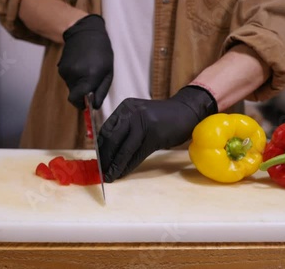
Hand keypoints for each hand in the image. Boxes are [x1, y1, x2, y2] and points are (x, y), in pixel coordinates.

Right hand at [58, 14, 112, 108]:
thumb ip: (101, 90)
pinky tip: (80, 65)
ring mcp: (66, 72)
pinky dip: (74, 77)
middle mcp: (75, 75)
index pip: (78, 100)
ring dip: (78, 84)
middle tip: (91, 81)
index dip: (81, 105)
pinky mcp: (60, 68)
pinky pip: (68, 80)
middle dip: (82, 93)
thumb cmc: (101, 51)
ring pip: (71, 87)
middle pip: (75, 95)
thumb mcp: (108, 71)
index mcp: (90, 76)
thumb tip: (95, 106)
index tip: (86, 105)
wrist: (84, 31)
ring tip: (86, 69)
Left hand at [98, 86, 217, 181]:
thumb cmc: (161, 118)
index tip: (97, 160)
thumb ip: (124, 128)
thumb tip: (107, 151)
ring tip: (110, 176)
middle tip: (101, 171)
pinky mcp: (154, 135)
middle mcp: (132, 113)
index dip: (100, 147)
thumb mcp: (139, 116)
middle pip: (112, 139)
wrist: (186, 112)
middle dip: (105, 158)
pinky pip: (137, 155)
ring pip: (124, 149)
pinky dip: (128, 166)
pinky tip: (123, 173)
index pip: (106, 129)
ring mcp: (144, 123)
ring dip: (115, 166)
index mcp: (125, 107)